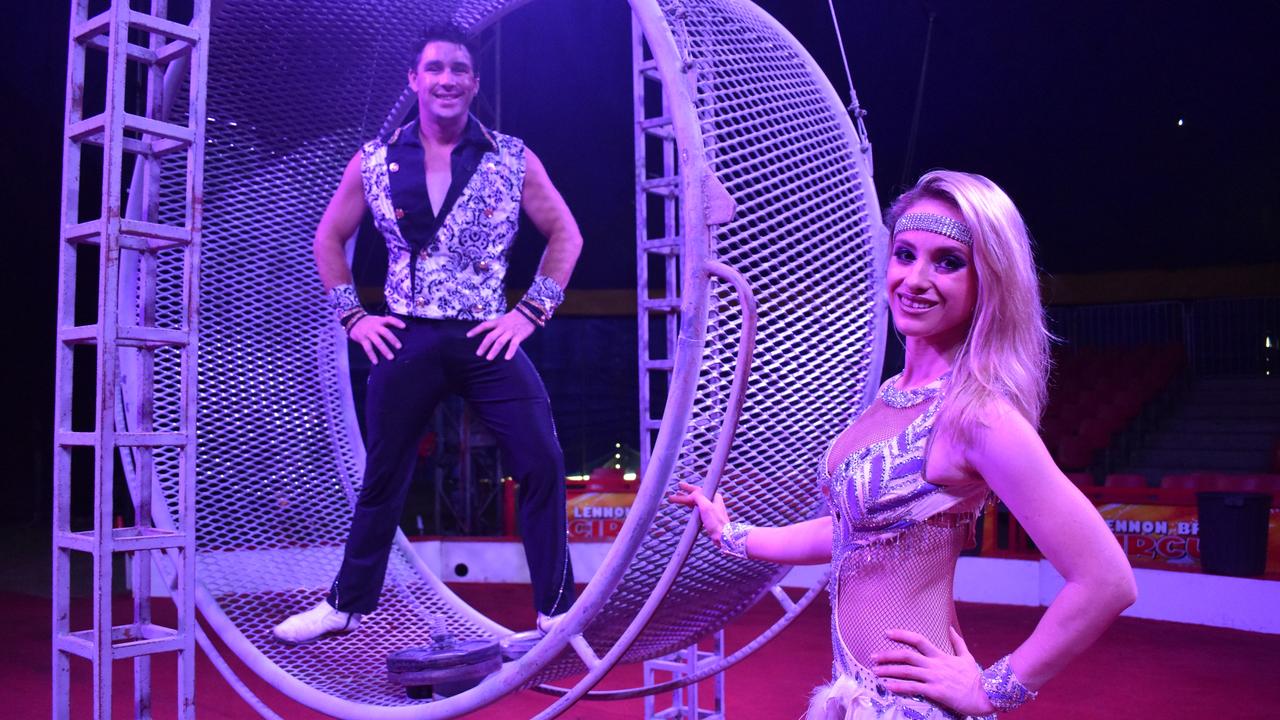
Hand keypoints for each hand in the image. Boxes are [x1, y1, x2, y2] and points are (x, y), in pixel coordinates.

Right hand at [349, 314, 405, 364]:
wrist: (353, 320)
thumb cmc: (370, 322)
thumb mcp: (378, 320)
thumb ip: (386, 324)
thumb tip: (402, 331)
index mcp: (380, 321)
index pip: (390, 319)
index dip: (397, 322)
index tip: (404, 326)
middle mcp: (375, 326)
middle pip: (385, 332)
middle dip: (393, 339)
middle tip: (400, 347)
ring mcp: (368, 333)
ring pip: (377, 342)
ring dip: (384, 350)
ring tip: (391, 358)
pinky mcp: (362, 339)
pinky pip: (368, 348)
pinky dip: (372, 355)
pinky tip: (376, 362)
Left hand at [466, 310, 535, 360]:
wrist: (530, 312)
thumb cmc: (515, 317)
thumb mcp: (504, 319)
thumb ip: (497, 326)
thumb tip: (489, 336)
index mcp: (498, 322)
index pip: (484, 325)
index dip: (476, 330)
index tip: (468, 335)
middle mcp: (502, 327)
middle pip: (490, 336)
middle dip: (483, 346)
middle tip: (478, 354)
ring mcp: (510, 331)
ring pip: (500, 342)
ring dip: (494, 350)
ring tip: (489, 358)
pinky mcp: (519, 335)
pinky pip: (514, 344)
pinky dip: (510, 351)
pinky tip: (507, 358)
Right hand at [668, 481, 730, 545]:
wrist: (722, 536)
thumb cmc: (717, 522)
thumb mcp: (706, 506)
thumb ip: (698, 497)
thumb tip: (692, 493)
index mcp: (714, 497)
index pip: (698, 489)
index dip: (688, 488)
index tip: (680, 485)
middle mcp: (713, 502)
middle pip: (696, 495)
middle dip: (685, 493)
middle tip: (677, 491)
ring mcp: (710, 510)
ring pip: (695, 502)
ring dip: (686, 500)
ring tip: (677, 498)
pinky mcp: (708, 517)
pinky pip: (697, 509)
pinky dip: (690, 507)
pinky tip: (687, 507)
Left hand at [871, 627, 995, 716]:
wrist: (986, 696)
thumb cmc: (975, 678)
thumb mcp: (967, 657)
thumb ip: (957, 642)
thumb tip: (951, 627)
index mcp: (941, 655)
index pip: (918, 640)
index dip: (901, 634)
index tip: (886, 633)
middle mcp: (935, 665)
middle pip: (906, 656)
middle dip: (887, 655)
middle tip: (872, 656)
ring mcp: (935, 678)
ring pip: (906, 672)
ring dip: (888, 671)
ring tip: (874, 672)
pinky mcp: (936, 692)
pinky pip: (914, 688)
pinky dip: (899, 686)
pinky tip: (887, 686)